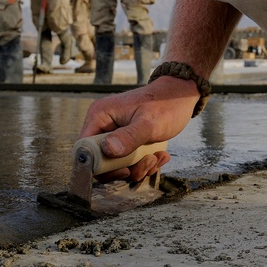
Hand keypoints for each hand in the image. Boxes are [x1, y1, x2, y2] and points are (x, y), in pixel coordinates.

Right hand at [78, 78, 197, 182]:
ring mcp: (115, 135)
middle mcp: (104, 126)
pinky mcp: (127, 143)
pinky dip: (144, 164)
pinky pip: (129, 163)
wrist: (181, 97)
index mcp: (100, 116)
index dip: (98, 165)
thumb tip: (108, 150)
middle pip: (100, 162)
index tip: (122, 169)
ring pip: (116, 166)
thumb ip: (129, 137)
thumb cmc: (165, 103)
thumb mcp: (149, 123)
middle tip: (145, 163)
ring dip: (138, 168)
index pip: (84, 148)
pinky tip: (159, 155)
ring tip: (155, 157)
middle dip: (123, 169)